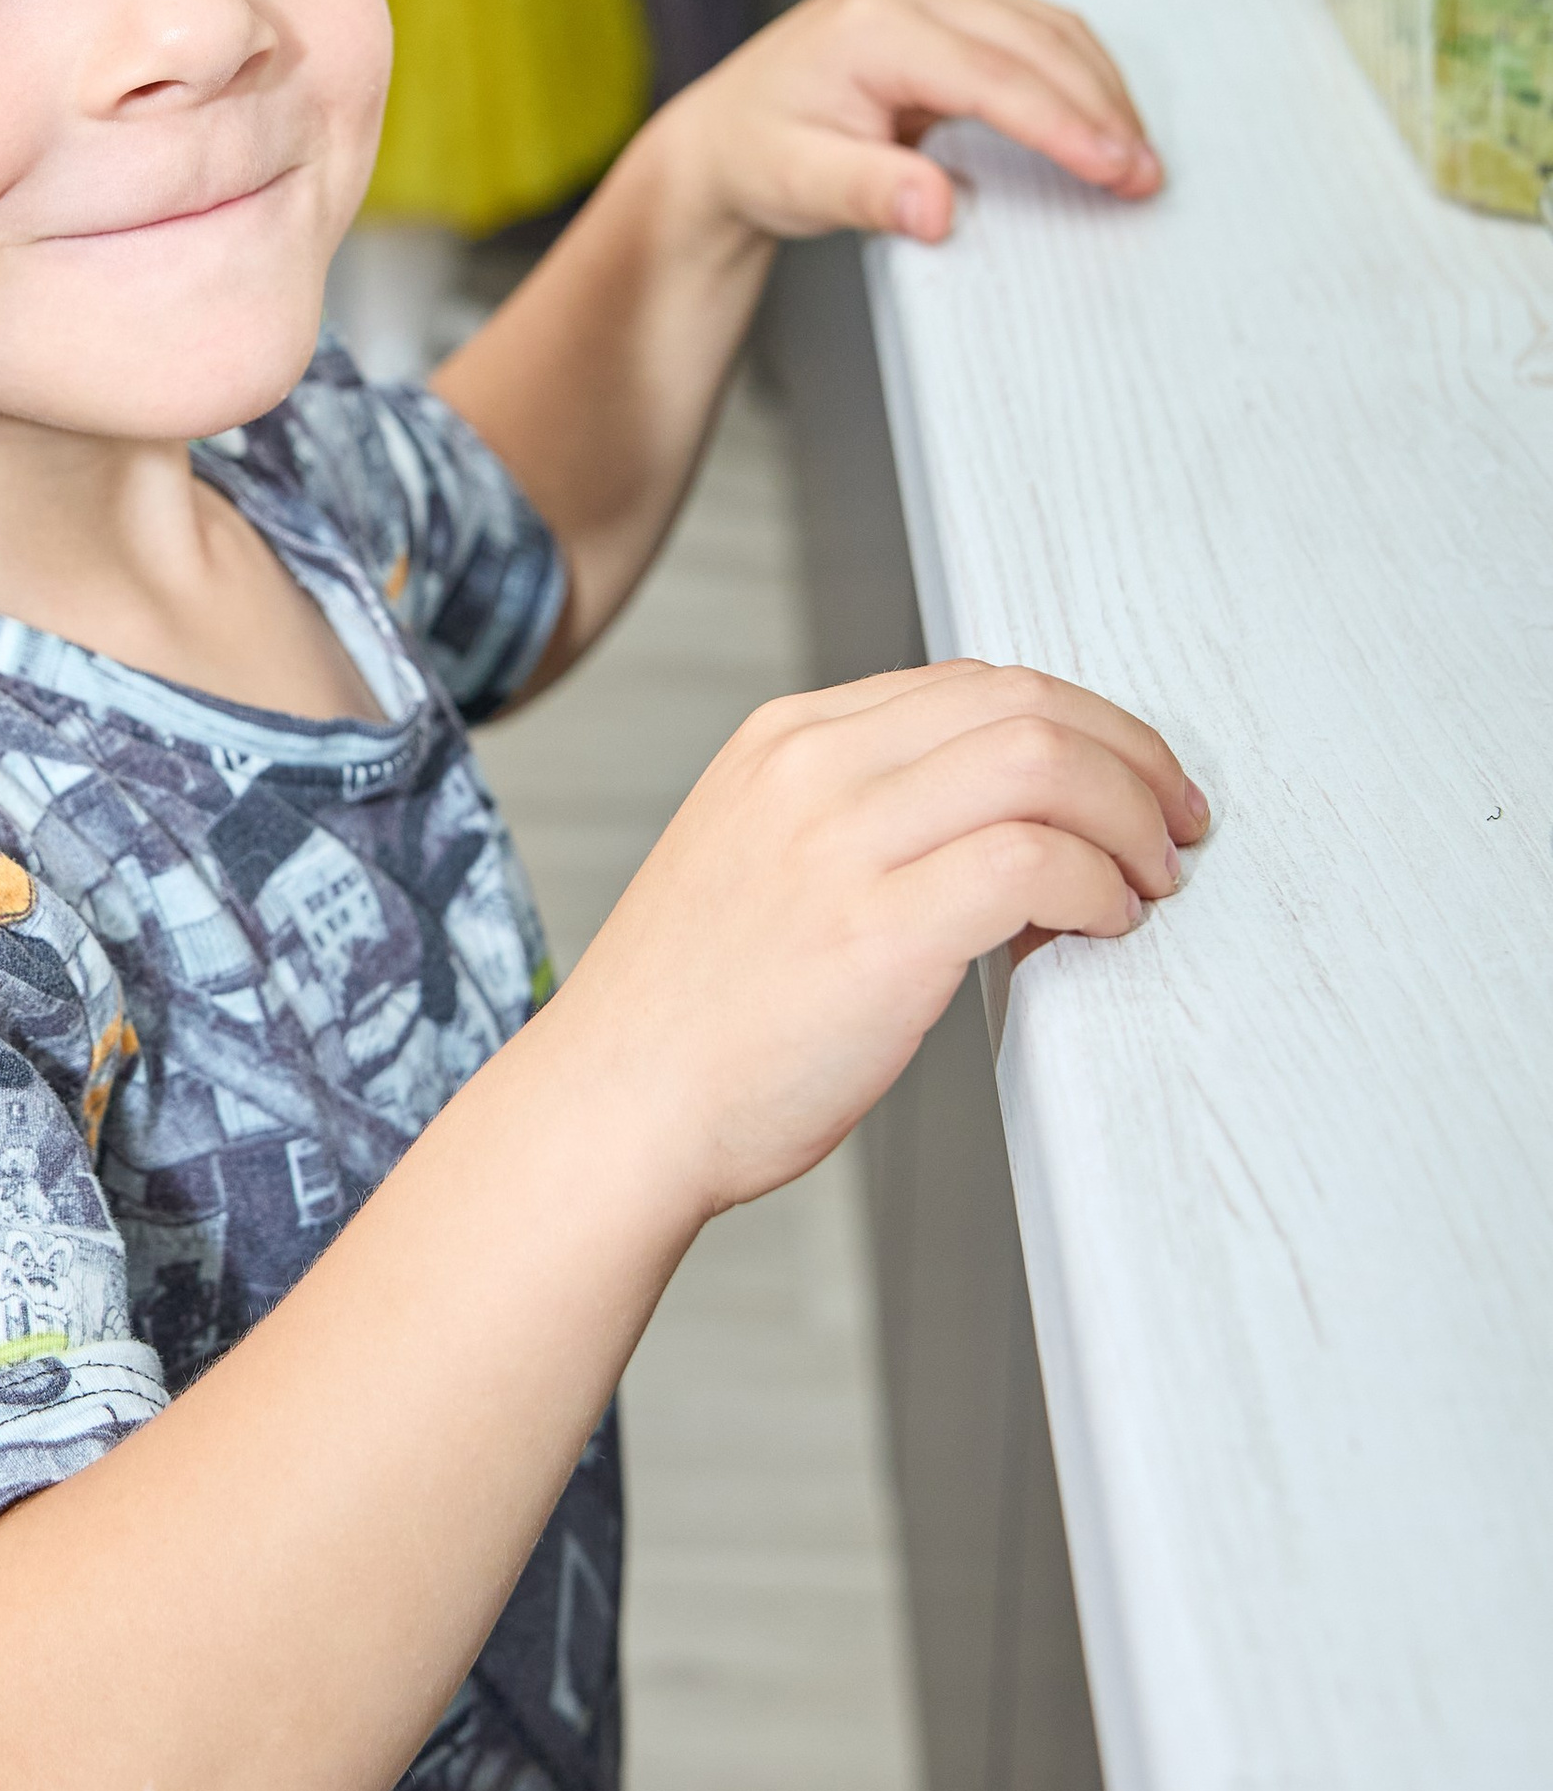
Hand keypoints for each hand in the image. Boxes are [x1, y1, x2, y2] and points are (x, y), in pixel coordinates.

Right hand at [549, 660, 1206, 1219]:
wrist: (615, 1108)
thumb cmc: (694, 1015)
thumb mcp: (758, 859)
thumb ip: (860, 817)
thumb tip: (1008, 826)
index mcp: (785, 740)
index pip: (973, 682)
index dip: (1079, 724)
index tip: (1127, 779)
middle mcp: (812, 768)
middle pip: (1024, 701)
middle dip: (1132, 756)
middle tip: (1176, 822)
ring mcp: (840, 844)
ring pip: (1045, 761)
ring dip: (1132, 817)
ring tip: (1151, 880)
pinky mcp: (879, 932)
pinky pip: (1037, 864)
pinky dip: (1101, 888)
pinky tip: (1104, 926)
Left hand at [673, 0, 1161, 246]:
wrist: (724, 137)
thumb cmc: (756, 156)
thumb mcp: (799, 184)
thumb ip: (871, 193)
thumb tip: (937, 209)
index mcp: (872, 24)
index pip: (994, 75)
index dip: (1064, 124)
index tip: (1116, 168)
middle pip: (1033, 42)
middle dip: (1099, 110)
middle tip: (1145, 175)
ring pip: (1044, 29)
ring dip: (1099, 90)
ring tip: (1136, 156)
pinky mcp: (944, 12)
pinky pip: (1029, 33)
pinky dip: (1075, 76)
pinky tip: (1100, 120)